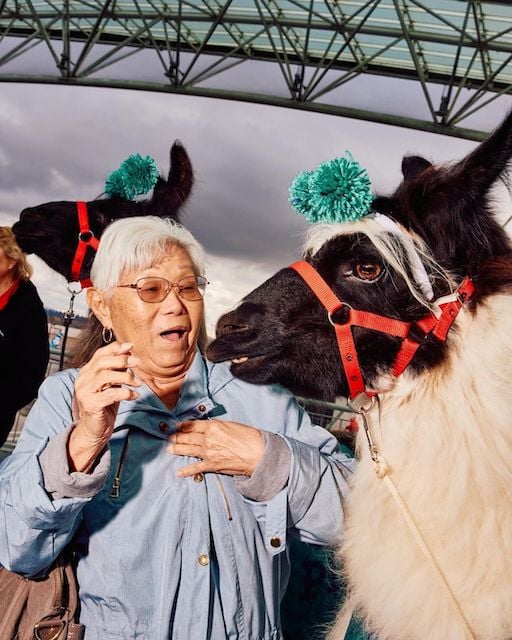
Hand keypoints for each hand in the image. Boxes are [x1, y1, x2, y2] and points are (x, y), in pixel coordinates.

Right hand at [68, 342, 140, 471]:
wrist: (94, 431)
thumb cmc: (105, 406)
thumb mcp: (112, 385)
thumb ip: (117, 370)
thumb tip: (129, 353)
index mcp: (86, 372)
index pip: (99, 354)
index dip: (115, 348)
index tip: (130, 346)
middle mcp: (82, 380)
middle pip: (102, 362)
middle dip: (122, 360)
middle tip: (137, 362)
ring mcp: (85, 392)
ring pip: (106, 377)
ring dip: (126, 377)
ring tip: (138, 383)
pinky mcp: (91, 405)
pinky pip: (111, 394)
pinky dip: (126, 393)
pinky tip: (134, 395)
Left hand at [167, 420, 264, 477]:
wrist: (258, 453)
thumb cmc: (250, 437)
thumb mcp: (233, 425)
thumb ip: (219, 426)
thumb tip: (212, 428)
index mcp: (213, 426)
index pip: (193, 425)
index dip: (183, 425)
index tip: (177, 426)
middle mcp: (208, 438)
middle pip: (188, 437)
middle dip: (177, 437)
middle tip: (170, 437)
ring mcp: (208, 452)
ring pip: (188, 450)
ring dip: (177, 449)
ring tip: (169, 448)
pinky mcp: (212, 465)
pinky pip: (196, 468)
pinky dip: (186, 471)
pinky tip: (179, 472)